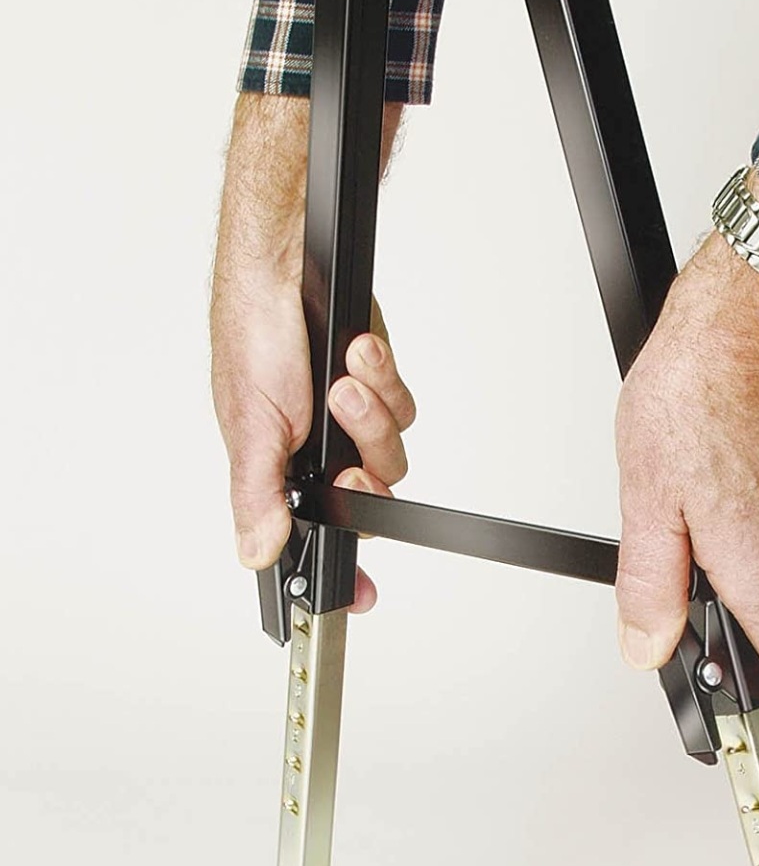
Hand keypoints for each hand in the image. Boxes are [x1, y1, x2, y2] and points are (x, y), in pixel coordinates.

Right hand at [211, 281, 415, 611]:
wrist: (283, 269)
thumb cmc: (250, 339)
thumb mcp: (250, 428)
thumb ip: (257, 497)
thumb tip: (256, 554)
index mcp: (280, 473)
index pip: (318, 536)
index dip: (341, 571)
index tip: (361, 596)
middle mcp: (317, 455)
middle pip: (372, 498)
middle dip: (362, 473)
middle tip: (346, 454)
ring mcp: (350, 423)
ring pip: (392, 452)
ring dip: (370, 415)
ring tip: (343, 380)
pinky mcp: (378, 389)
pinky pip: (403, 407)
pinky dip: (384, 380)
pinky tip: (359, 352)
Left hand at [614, 229, 758, 713]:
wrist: (736, 317)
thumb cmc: (692, 394)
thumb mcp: (646, 503)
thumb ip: (648, 587)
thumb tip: (647, 646)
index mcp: (758, 558)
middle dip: (731, 621)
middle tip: (680, 611)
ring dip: (728, 565)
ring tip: (676, 528)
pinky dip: (738, 526)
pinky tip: (699, 491)